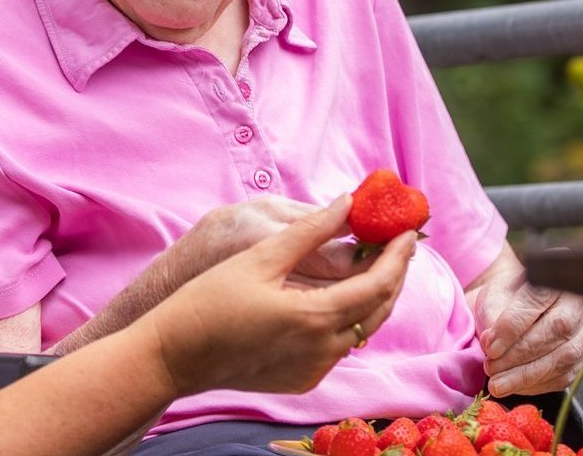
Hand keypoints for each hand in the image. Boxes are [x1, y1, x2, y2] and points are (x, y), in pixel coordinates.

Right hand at [141, 195, 415, 396]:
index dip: (398, 255)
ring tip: (371, 263)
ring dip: (371, 297)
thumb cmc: (208, 300)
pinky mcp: (302, 379)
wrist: (174, 354)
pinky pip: (338, 346)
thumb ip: (310, 230)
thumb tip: (348, 204)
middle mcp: (323, 350)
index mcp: (315, 316)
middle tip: (398, 243)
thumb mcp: (260, 256)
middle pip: (379, 310)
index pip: (378, 284)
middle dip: (394, 275)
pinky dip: (347, 319)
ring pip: (362, 330)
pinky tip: (338, 296)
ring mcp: (314, 369)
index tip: (409, 230)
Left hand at [466, 246, 582, 395]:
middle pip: (555, 330)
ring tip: (499, 384)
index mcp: (556, 275)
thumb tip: (494, 344)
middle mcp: (582, 299)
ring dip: (528, 376)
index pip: (537, 300)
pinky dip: (540, 384)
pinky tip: (518, 386)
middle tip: (491, 369)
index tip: (490, 348)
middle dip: (519, 356)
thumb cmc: (509, 296)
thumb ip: (493, 315)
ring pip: (565, 356)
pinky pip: (569, 373)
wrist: (526, 301)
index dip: (512, 327)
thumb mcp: (495, 294)